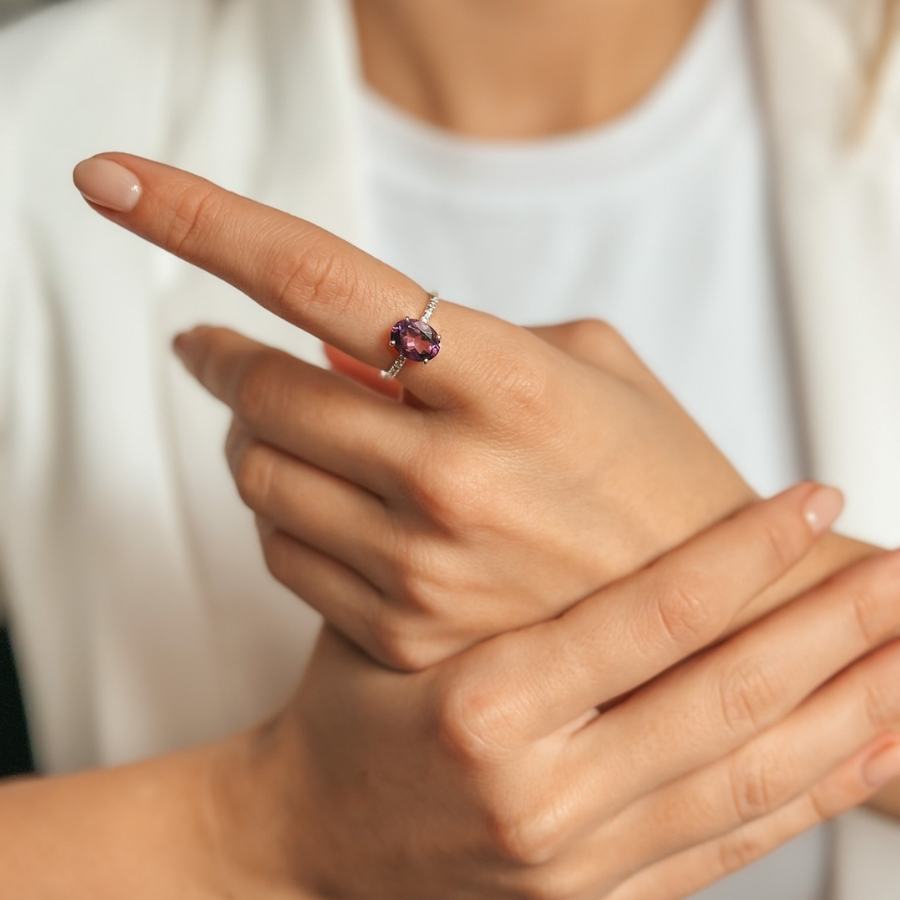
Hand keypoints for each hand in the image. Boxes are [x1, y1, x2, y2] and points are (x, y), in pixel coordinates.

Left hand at [73, 152, 767, 667]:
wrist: (714, 620)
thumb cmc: (656, 473)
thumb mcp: (589, 369)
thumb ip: (469, 338)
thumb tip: (339, 336)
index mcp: (512, 377)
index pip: (320, 276)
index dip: (201, 217)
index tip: (113, 181)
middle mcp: (456, 472)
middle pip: (262, 388)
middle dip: (222, 358)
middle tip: (213, 347)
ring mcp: (425, 564)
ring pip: (256, 476)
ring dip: (252, 437)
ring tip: (289, 428)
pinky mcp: (403, 632)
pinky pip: (282, 553)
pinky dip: (284, 514)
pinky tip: (330, 504)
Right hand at [250, 486, 899, 898]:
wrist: (308, 845)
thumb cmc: (344, 712)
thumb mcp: (384, 622)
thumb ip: (464, 555)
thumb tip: (525, 456)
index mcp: (484, 705)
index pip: (652, 616)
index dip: (745, 552)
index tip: (813, 499)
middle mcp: (543, 792)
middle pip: (726, 700)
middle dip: (834, 631)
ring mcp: (578, 862)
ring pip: (749, 781)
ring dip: (848, 713)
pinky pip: (729, 848)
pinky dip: (808, 798)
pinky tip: (863, 752)